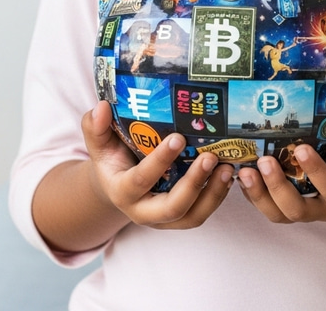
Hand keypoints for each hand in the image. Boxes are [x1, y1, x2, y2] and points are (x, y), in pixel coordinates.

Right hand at [82, 101, 233, 229]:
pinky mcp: (182, 217)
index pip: (141, 180)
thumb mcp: (99, 142)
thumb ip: (95, 126)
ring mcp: (165, 218)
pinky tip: (229, 172)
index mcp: (121, 191)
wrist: (117, 183)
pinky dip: (218, 195)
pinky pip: (202, 212)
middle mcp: (143, 211)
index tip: (178, 138)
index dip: (159, 161)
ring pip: (193, 216)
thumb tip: (102, 107)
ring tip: (228, 167)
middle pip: (172, 207)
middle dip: (194, 184)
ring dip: (214, 193)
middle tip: (210, 157)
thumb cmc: (112, 157)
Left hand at [236, 137, 325, 223]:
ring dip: (260, 195)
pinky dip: (253, 194)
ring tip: (246, 171)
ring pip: (279, 214)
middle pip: (297, 210)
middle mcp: (323, 209)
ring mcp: (304, 210)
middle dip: (278, 187)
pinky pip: (268, 207)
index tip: (301, 148)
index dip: (316, 171)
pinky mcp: (288, 206)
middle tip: (265, 161)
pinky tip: (242, 174)